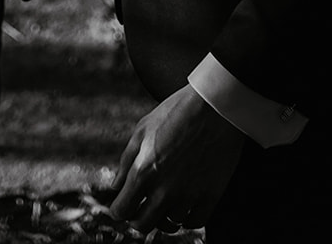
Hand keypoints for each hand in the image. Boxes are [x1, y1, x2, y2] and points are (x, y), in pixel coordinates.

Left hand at [109, 85, 244, 234]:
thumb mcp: (143, 129)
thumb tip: (116, 187)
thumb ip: (126, 161)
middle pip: (143, 225)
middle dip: (138, 218)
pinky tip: (185, 204)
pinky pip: (194, 222)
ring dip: (165, 215)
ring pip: (170, 224)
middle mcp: (164, 189)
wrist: (214, 105)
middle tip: (143, 207)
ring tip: (167, 201)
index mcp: (143, 172)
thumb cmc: (176, 111)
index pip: (122, 211)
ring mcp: (188, 195)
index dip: (120, 209)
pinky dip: (188, 217)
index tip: (125, 204)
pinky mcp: (210, 196)